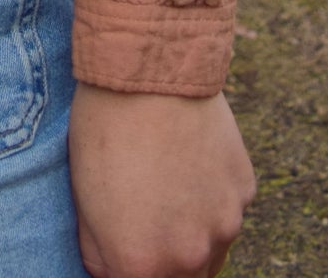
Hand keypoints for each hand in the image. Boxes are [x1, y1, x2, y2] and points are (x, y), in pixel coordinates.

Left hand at [70, 85, 254, 277]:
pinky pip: (227, 209)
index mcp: (141, 265)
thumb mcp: (82, 199)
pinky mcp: (245, 191)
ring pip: (209, 249)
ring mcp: (224, 225)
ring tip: (165, 181)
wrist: (147, 71)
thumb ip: (100, 252)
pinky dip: (212, 196)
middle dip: (161, 254)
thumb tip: (114, 269)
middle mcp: (190, 257)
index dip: (124, 261)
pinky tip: (188, 159)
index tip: (120, 236)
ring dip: (191, 230)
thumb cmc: (104, 130)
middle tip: (143, 208)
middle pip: (180, 277)